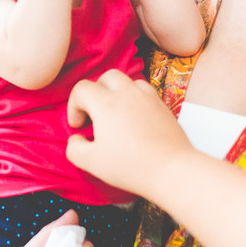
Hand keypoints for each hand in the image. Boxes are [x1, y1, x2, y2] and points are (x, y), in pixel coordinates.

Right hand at [66, 70, 195, 195]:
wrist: (171, 169)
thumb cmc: (131, 166)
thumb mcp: (91, 162)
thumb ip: (74, 148)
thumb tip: (76, 139)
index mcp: (106, 103)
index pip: (81, 89)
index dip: (74, 106)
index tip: (79, 126)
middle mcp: (127, 93)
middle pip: (106, 76)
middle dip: (95, 91)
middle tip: (95, 114)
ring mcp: (148, 97)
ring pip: (128, 80)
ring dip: (117, 93)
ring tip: (116, 114)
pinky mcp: (163, 106)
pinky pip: (145, 92)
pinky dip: (135, 99)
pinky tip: (135, 119)